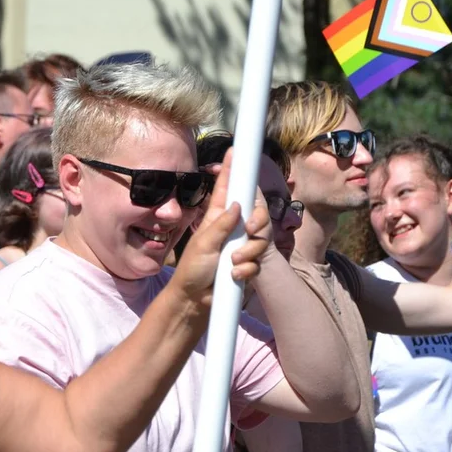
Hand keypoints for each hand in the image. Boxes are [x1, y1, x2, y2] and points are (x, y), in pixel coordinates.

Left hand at [171, 149, 270, 305]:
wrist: (195, 302)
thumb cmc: (192, 270)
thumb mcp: (204, 244)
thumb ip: (222, 225)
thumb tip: (236, 205)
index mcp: (216, 218)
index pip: (225, 189)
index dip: (230, 170)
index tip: (234, 150)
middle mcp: (230, 229)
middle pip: (254, 214)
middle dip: (256, 224)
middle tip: (249, 231)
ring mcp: (240, 246)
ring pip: (259, 240)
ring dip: (248, 253)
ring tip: (232, 263)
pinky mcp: (247, 264)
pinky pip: (258, 262)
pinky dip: (248, 270)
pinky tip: (234, 276)